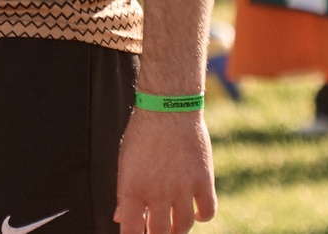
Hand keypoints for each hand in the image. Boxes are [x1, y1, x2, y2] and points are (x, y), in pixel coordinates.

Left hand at [114, 107, 216, 233]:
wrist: (168, 107)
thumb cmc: (143, 133)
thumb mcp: (125, 161)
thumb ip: (124, 192)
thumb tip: (119, 218)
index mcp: (132, 188)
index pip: (131, 231)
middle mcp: (157, 193)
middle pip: (159, 233)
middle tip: (156, 229)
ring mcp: (182, 188)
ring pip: (183, 227)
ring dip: (178, 229)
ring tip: (174, 224)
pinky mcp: (203, 180)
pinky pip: (207, 211)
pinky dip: (201, 216)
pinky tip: (195, 211)